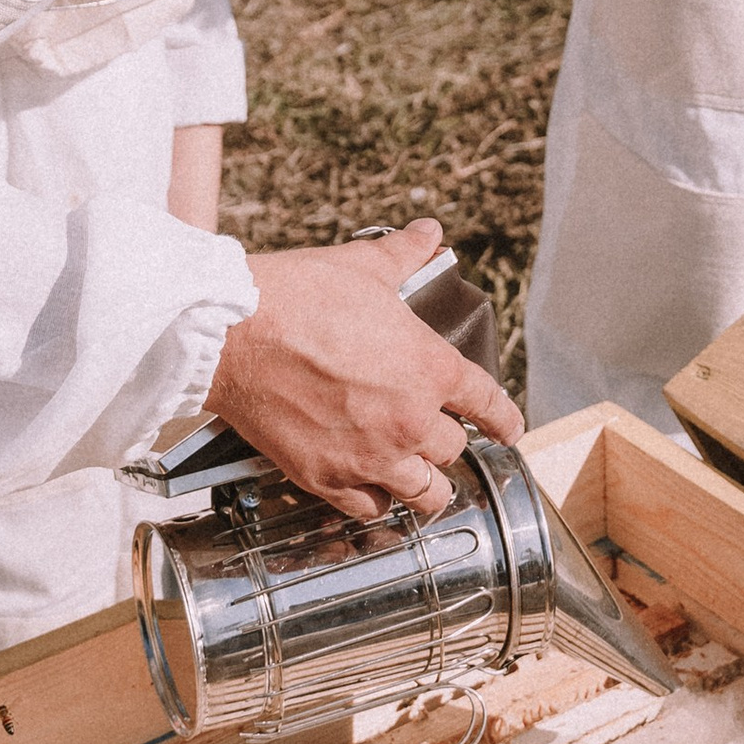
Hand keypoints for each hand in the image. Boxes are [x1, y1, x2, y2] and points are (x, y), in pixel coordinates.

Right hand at [204, 221, 523, 519]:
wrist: (235, 334)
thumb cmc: (298, 296)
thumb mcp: (363, 266)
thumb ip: (404, 254)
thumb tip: (427, 234)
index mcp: (430, 368)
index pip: (487, 403)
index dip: (504, 420)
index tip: (509, 430)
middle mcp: (409, 420)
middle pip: (453, 450)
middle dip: (447, 442)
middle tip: (438, 438)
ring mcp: (369, 456)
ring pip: (423, 492)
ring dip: (425, 485)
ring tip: (421, 481)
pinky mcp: (326, 478)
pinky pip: (369, 510)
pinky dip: (376, 504)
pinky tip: (372, 495)